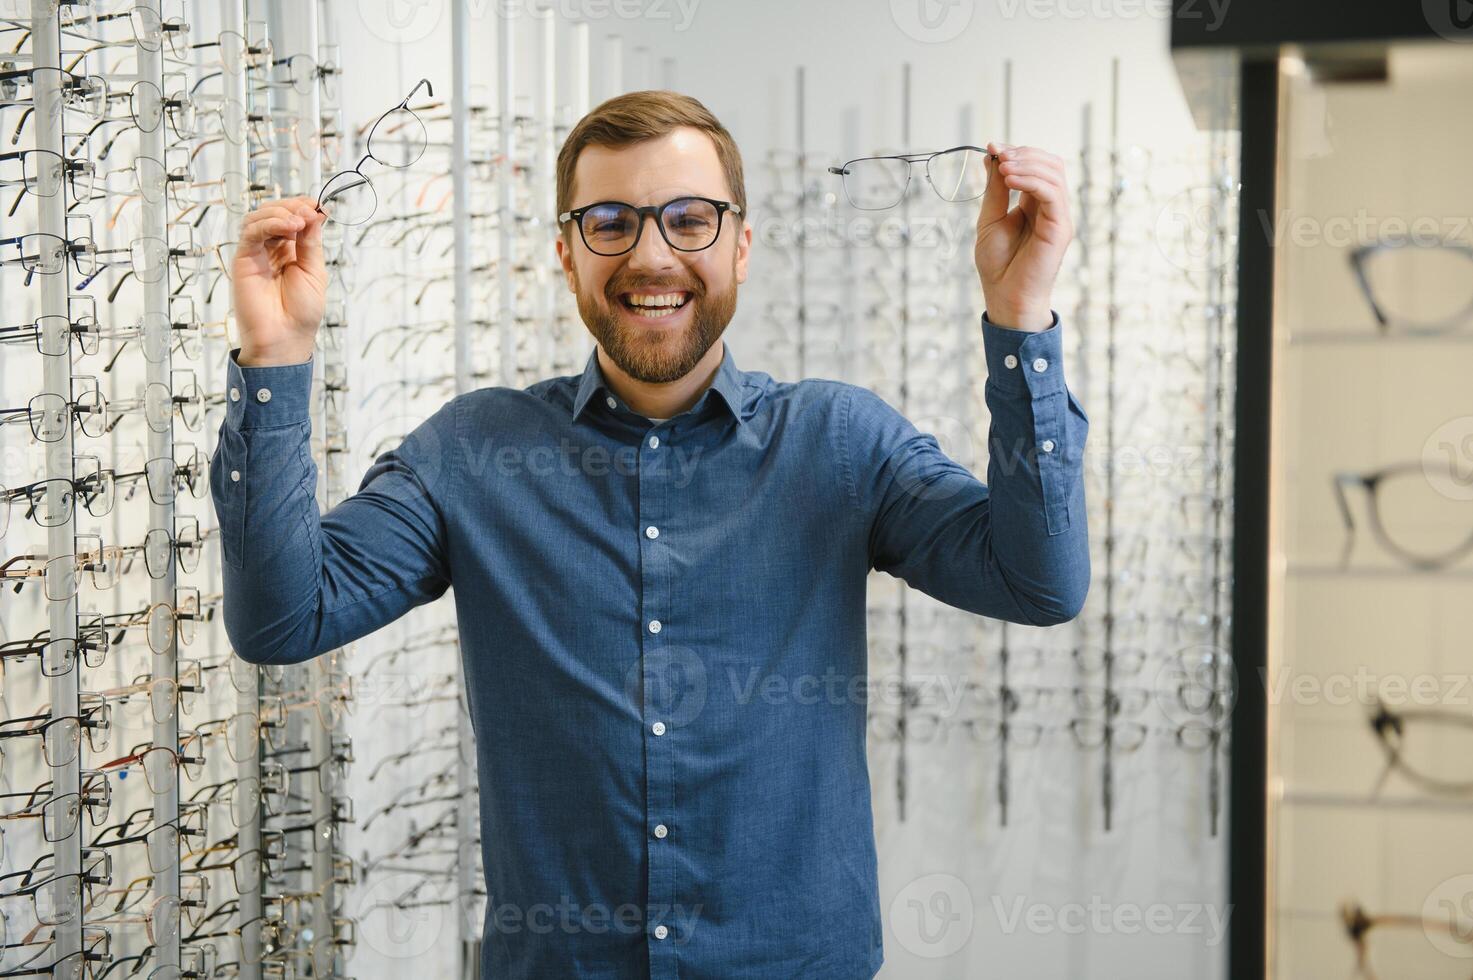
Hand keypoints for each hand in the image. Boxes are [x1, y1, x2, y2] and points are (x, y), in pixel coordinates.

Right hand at [233, 197, 327, 365]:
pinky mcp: (243, 258)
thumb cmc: (301, 312)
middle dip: (293, 206)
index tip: (319, 206)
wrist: (285, 337)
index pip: (293, 218)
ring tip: (298, 221)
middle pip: (275, 212)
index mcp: (292, 250)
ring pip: (259, 217)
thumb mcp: (314, 271)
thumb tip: (314, 213)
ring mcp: (257, 252)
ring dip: (280, 212)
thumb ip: (311, 242)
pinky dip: (268, 223)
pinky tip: (287, 226)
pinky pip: (251, 232)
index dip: (303, 207)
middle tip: (308, 212)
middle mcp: (272, 248)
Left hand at [974, 143, 1072, 331]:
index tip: (992, 146)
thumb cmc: (999, 265)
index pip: (1036, 165)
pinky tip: (1010, 179)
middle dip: (1023, 153)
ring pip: (1054, 173)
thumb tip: (993, 155)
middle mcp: (1051, 207)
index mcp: (1035, 204)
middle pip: (1050, 163)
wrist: (1005, 297)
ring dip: (1026, 163)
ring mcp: (1058, 216)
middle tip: (999, 154)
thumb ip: (995, 189)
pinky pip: (1053, 193)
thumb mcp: (990, 219)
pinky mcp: (1060, 228)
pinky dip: (1031, 180)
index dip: (1016, 151)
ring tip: (1002, 166)